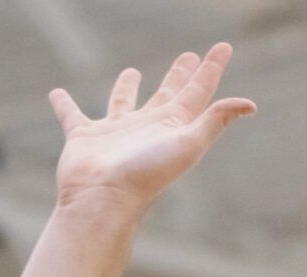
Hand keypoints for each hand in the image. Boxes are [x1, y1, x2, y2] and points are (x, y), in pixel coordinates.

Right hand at [49, 43, 255, 215]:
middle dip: (179, 75)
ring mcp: (115, 133)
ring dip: (127, 87)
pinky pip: (72, 115)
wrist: (103, 200)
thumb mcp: (187, 144)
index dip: (212, 69)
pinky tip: (56, 94)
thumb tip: (250, 105)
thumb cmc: (146, 174)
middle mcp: (147, 128)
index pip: (198, 92)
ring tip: (132, 71)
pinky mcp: (84, 137)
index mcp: (172, 127)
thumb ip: (215, 120)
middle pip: (167, 94)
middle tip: (188, 56)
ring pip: (123, 102)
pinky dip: (63, 105)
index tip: (224, 47)